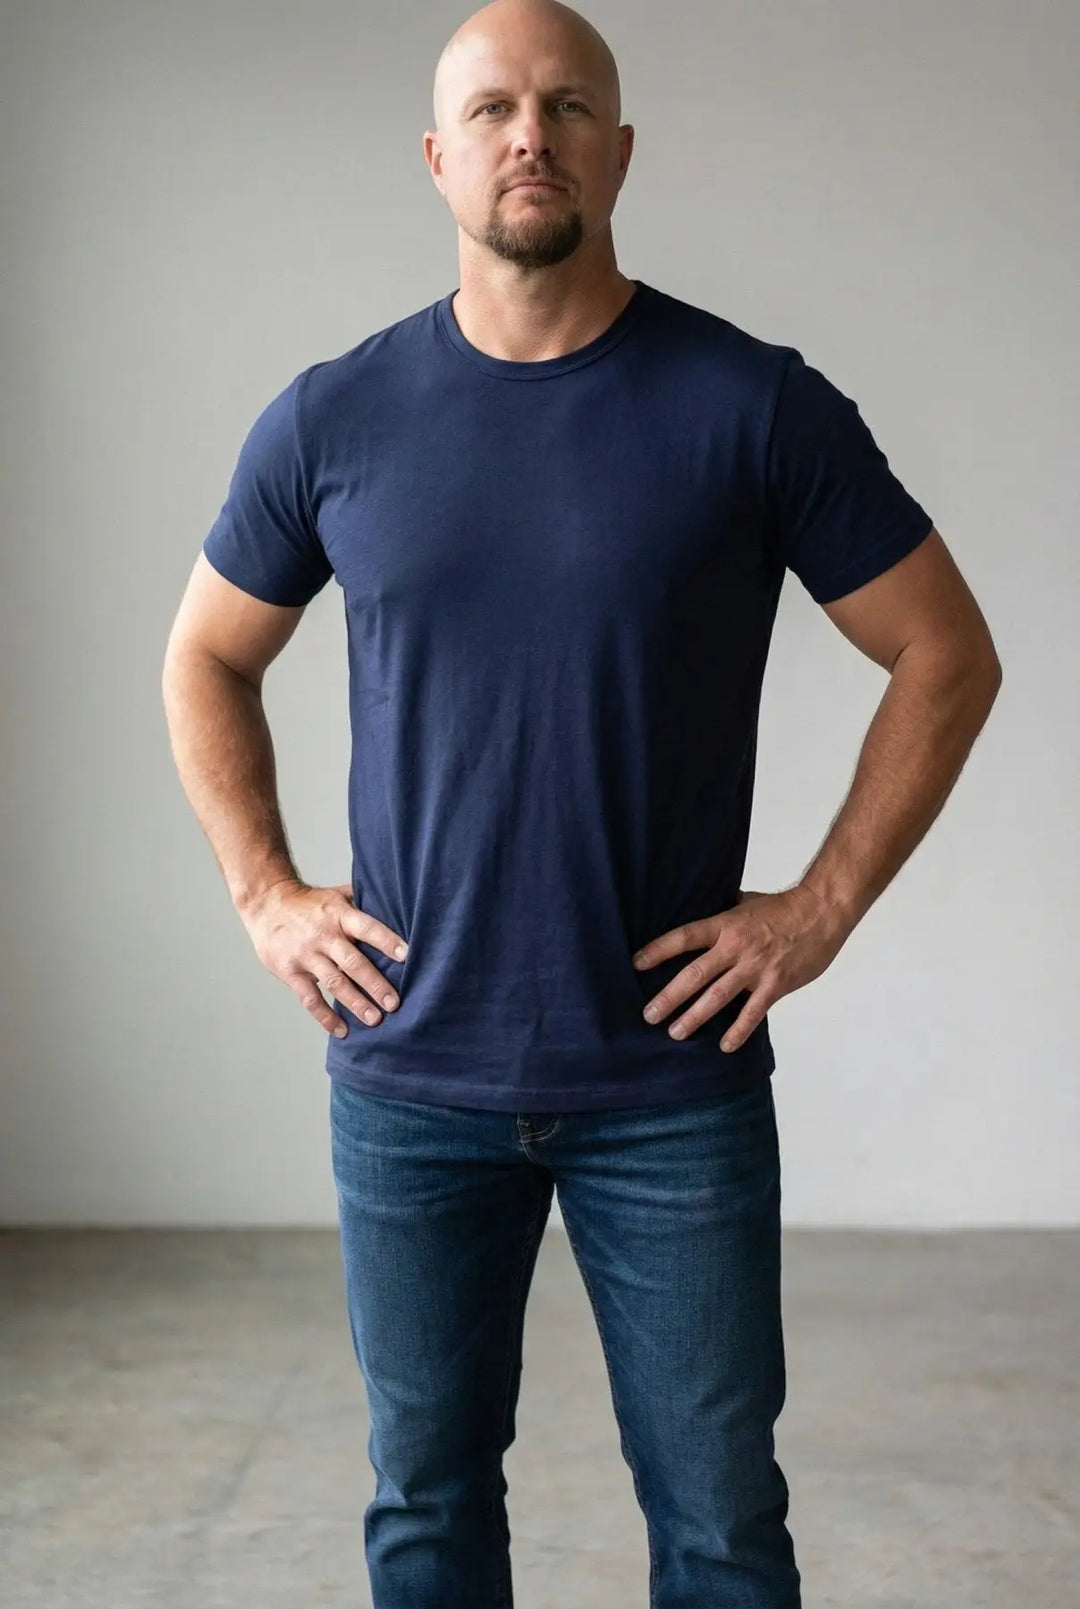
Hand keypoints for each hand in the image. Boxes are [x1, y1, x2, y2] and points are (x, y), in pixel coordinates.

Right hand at [240, 878, 408, 1037]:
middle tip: (394, 1004)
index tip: (406, 956)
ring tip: (375, 1020)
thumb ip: (363, 904)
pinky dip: (326, 1017)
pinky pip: (310, 998)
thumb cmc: (310, 903)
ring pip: (335, 983)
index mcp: (339, 914)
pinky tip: (341, 1030)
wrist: (267, 903)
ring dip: (356, 1004)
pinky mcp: (290, 971)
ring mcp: (306, 955)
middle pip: (353, 962)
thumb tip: (399, 911)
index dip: (387, 941)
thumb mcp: (337, 895)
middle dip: (376, 984)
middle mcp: (323, 935)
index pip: (367, 928)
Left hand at [631, 884, 851, 1052]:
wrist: (822, 912)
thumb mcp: (746, 903)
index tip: (636, 963)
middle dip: (669, 996)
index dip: (659, 950)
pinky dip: (738, 1031)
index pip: (685, 938)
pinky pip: (753, 1013)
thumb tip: (702, 912)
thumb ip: (724, 914)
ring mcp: (755, 968)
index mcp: (726, 925)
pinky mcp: (776, 985)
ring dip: (694, 1016)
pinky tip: (725, 1046)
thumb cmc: (784, 907)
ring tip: (675, 1033)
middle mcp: (736, 947)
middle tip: (649, 1015)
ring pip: (718, 996)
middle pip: (695, 974)